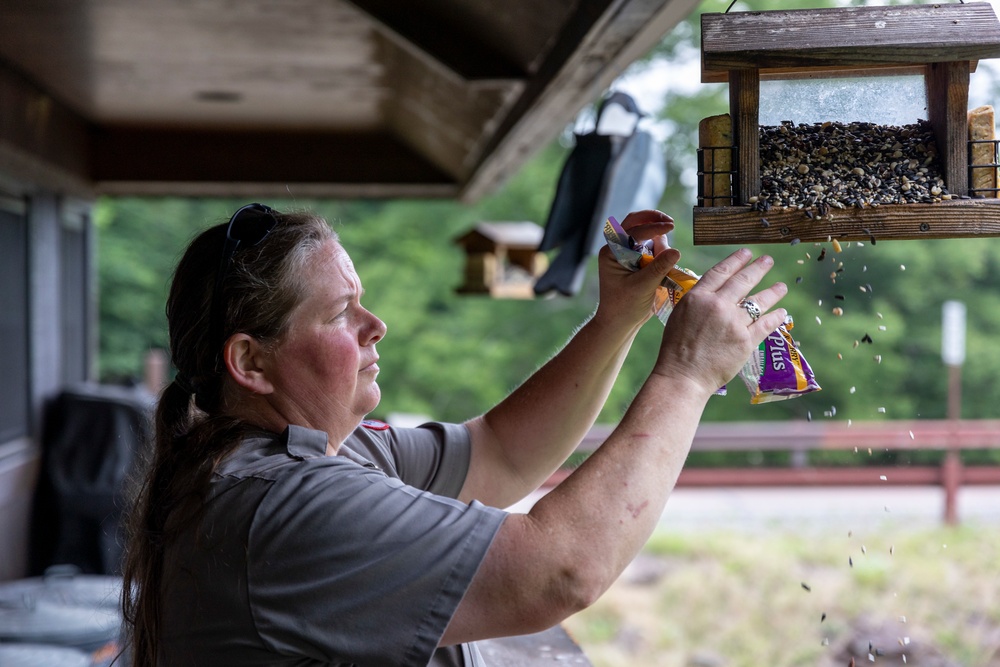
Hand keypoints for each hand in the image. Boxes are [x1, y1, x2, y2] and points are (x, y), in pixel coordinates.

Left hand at [594, 210, 678, 329]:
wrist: (619, 322)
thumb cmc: (625, 307)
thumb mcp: (643, 287)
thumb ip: (659, 268)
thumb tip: (676, 251)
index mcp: (611, 252)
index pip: (633, 231)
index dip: (653, 227)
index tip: (671, 226)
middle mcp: (617, 249)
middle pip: (635, 221)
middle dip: (653, 220)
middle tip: (670, 223)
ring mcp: (627, 253)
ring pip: (645, 233)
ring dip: (658, 239)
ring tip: (664, 260)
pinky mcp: (637, 259)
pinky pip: (651, 246)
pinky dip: (660, 248)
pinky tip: (665, 262)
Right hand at [654, 248, 786, 395]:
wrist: (683, 376)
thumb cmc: (676, 349)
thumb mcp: (680, 316)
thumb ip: (698, 302)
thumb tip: (715, 294)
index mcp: (698, 297)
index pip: (721, 272)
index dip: (736, 260)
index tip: (747, 253)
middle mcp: (717, 306)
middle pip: (743, 281)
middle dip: (758, 268)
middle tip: (768, 260)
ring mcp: (733, 323)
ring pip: (759, 302)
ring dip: (773, 292)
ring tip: (782, 286)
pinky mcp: (745, 341)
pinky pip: (766, 325)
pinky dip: (776, 317)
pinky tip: (782, 312)